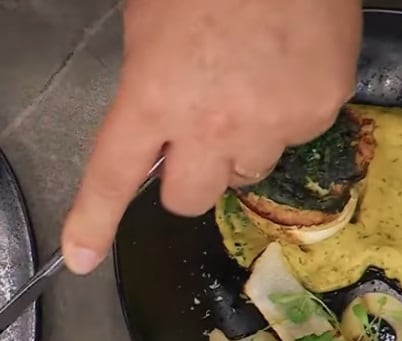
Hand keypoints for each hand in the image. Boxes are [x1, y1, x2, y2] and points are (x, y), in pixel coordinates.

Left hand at [60, 0, 361, 273]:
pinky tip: (283, 71)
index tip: (82, 256)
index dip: (93, 222)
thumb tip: (149, 114)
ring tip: (247, 87)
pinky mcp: (320, 110)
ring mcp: (271, 122)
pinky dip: (287, 114)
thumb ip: (145, 81)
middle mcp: (211, 123)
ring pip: (247, 172)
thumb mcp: (149, 22)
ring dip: (240, 147)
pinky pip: (296, 138)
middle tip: (196, 137)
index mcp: (153, 95)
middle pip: (188, 199)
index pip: (114, 175)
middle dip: (188, 176)